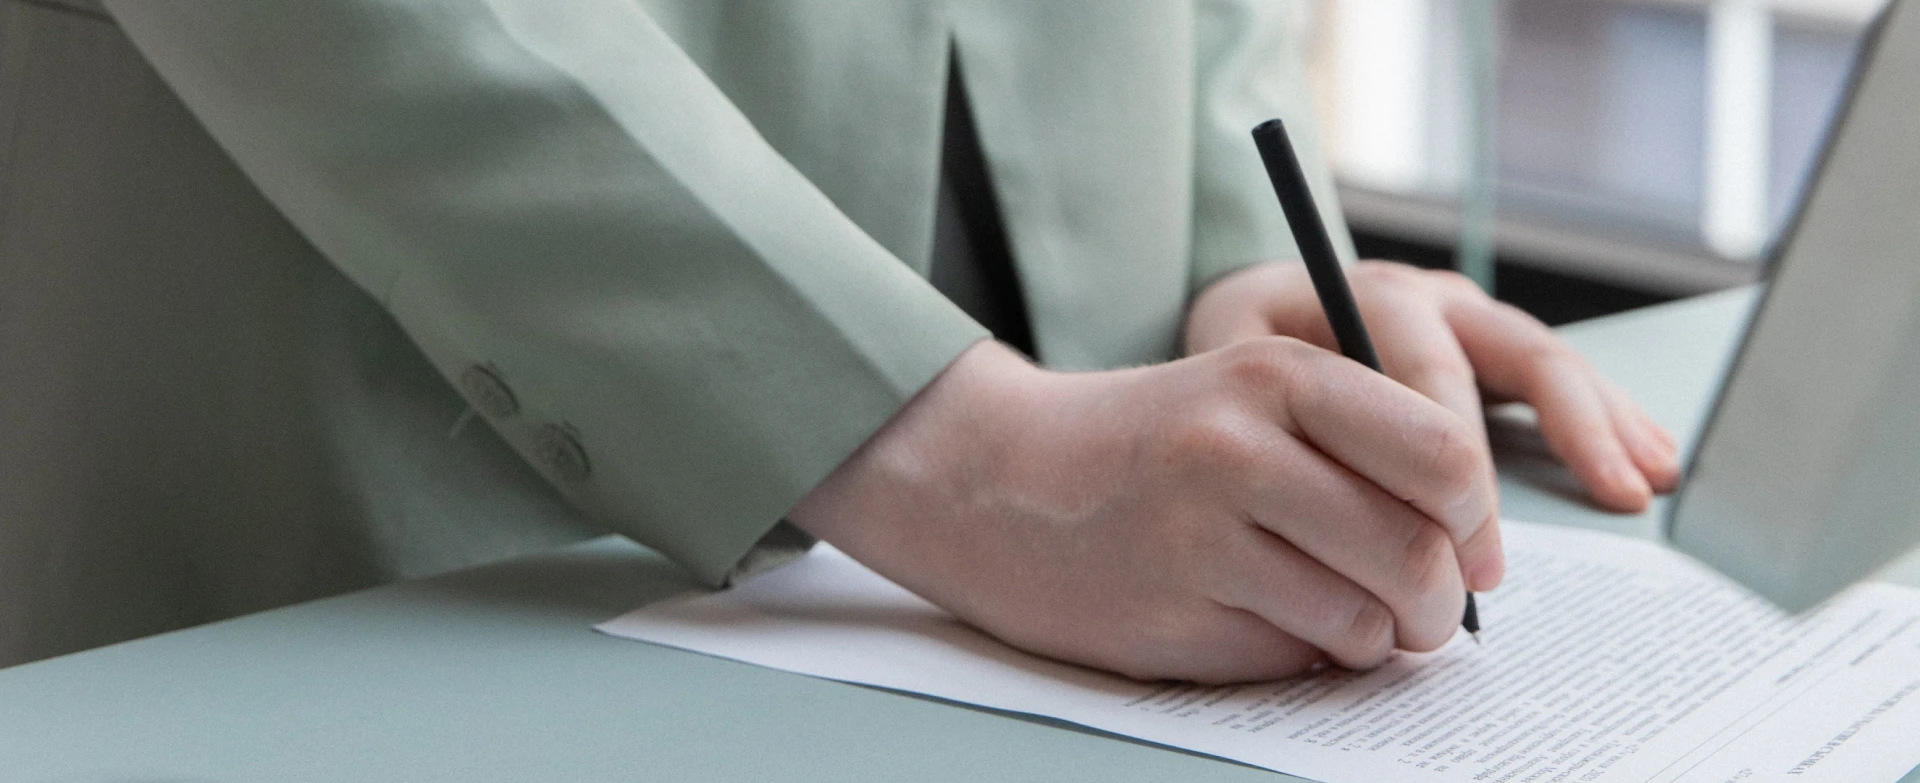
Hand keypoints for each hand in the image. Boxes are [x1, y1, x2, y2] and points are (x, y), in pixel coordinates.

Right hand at [789, 338, 1497, 683]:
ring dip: (1374, 638)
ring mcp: (1199, 538)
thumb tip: (1475, 550)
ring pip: (1364, 620)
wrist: (997, 479)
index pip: (1444, 455)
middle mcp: (1237, 449)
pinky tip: (1257, 618)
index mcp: (1275, 376)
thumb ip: (1360, 446)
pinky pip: (1293, 657)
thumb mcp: (1251, 396)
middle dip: (1440, 604)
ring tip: (1339, 616)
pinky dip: (1301, 654)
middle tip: (1425, 612)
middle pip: (1415, 553)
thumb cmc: (1149, 444)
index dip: (1477, 519)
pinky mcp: (1170, 615)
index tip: (1467, 546)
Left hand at [1185, 261, 1679, 512]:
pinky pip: (1561, 379)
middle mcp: (1432, 301)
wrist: (1244, 324)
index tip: (1477, 534)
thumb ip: (1278, 411)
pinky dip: (1610, 419)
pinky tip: (1648, 461)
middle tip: (1604, 502)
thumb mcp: (1231, 369)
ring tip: (1645, 480)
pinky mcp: (1492, 351)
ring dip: (1607, 421)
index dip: (1462, 457)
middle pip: (1518, 352)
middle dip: (1567, 431)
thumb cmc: (1235, 358)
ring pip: (1552, 361)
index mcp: (1371, 298)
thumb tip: (1330, 493)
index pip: (1435, 372)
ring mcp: (1470, 321)